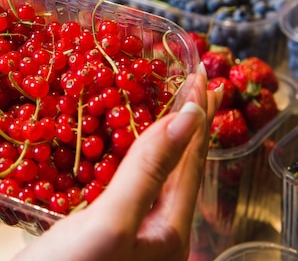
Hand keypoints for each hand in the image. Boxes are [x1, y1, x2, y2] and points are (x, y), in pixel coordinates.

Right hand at [13, 65, 220, 260]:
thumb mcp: (112, 222)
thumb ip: (148, 171)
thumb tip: (186, 118)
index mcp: (169, 230)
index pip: (192, 160)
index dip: (197, 114)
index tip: (202, 74)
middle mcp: (156, 231)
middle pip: (178, 165)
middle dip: (186, 122)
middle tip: (188, 82)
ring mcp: (129, 232)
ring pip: (152, 172)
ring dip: (158, 134)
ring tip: (161, 103)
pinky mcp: (104, 229)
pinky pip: (128, 182)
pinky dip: (129, 154)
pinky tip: (120, 144)